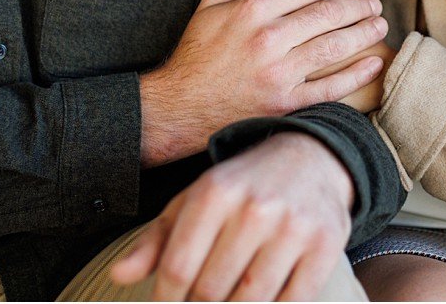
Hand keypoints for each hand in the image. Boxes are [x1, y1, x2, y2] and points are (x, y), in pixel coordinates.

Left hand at [110, 132, 352, 300]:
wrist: (313, 158)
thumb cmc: (244, 187)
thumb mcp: (195, 201)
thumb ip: (155, 240)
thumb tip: (119, 276)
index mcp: (215, 192)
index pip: (177, 271)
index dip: (167, 301)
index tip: (170, 303)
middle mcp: (255, 206)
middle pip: (211, 292)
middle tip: (204, 299)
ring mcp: (294, 226)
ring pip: (250, 301)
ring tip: (230, 299)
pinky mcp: (326, 244)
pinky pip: (292, 302)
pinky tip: (263, 301)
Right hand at [139, 0, 386, 165]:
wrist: (179, 107)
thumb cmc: (195, 53)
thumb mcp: (212, 4)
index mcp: (252, 10)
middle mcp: (268, 39)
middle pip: (327, 13)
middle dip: (357, 5)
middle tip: (373, 2)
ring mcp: (278, 73)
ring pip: (334, 46)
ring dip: (363, 32)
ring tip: (379, 24)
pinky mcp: (284, 104)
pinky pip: (329, 87)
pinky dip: (356, 74)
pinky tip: (373, 63)